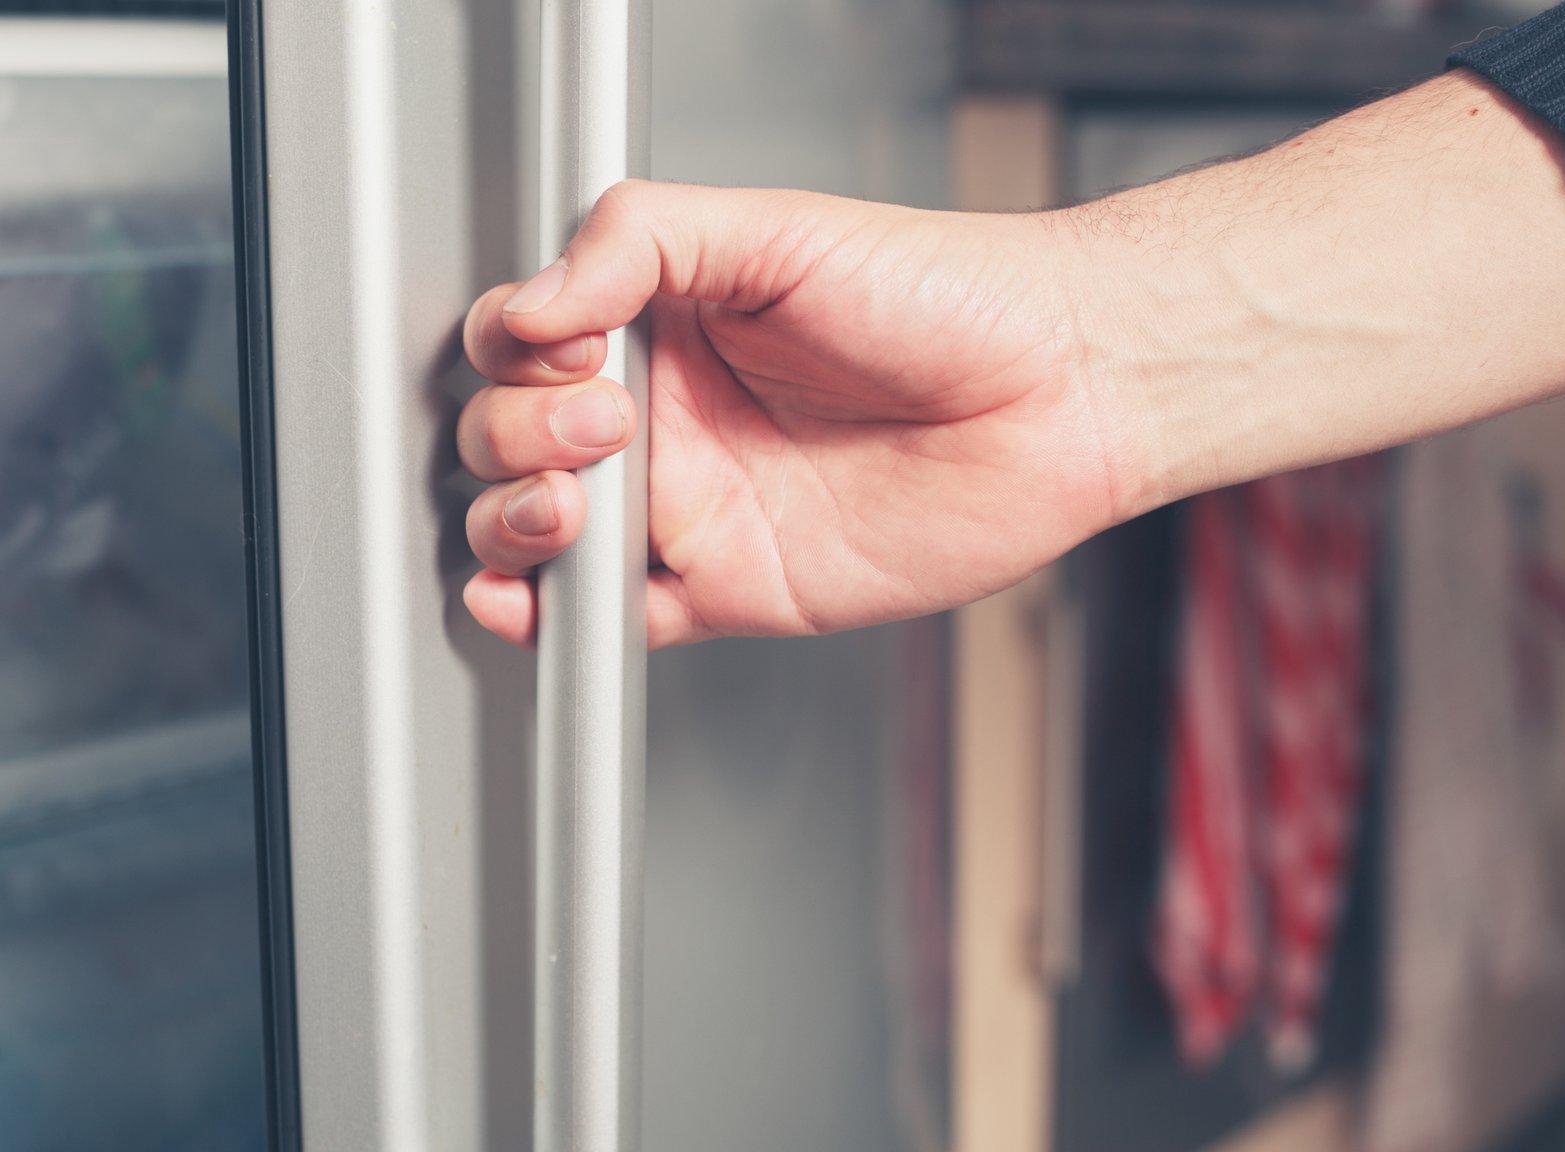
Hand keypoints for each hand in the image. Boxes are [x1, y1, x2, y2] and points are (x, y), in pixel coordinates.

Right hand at [456, 181, 1125, 647]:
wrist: (1055, 394)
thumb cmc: (944, 296)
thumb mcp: (775, 227)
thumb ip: (636, 242)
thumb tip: (531, 304)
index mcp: (661, 322)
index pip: (523, 344)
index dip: (517, 353)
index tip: (568, 346)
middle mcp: (665, 415)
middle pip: (509, 440)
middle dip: (517, 438)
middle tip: (607, 423)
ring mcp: (691, 505)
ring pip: (539, 534)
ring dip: (512, 524)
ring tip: (569, 505)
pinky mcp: (728, 587)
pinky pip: (614, 619)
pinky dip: (551, 622)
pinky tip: (531, 601)